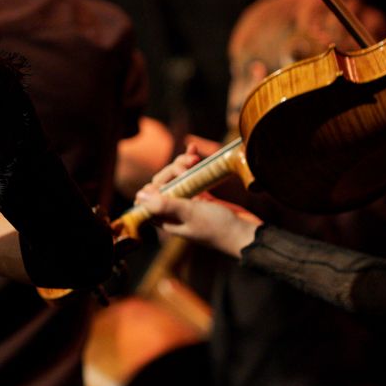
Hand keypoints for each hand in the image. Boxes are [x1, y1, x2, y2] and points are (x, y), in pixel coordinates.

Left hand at [134, 144, 261, 258]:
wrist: (247, 234)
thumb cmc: (219, 227)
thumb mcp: (190, 213)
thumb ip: (165, 204)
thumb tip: (138, 196)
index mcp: (167, 219)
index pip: (150, 198)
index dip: (156, 184)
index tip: (172, 177)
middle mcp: (175, 212)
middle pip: (164, 185)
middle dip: (173, 170)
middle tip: (189, 162)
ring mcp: (189, 204)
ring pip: (178, 180)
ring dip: (182, 165)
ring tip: (194, 157)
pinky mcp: (203, 198)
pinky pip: (193, 179)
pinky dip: (192, 166)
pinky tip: (194, 151)